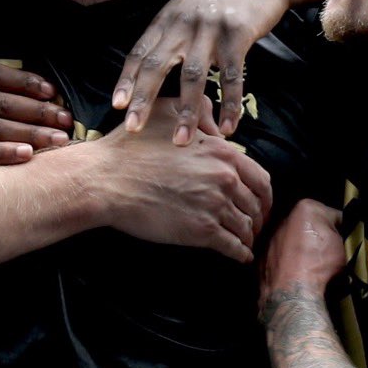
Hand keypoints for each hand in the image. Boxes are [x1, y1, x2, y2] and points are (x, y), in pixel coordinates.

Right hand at [91, 100, 271, 261]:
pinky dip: (241, 254)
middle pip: (256, 204)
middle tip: (253, 224)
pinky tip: (239, 256)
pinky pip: (233, 247)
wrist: (106, 180)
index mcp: (222, 152)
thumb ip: (196, 111)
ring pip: (246, 227)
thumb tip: (216, 125)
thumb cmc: (129, 146)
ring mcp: (214, 206)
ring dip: (248, 236)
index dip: (262, 193)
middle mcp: (224, 178)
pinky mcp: (201, 232)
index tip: (258, 202)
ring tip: (245, 242)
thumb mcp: (164, 111)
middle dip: (258, 217)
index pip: (260, 178)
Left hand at [112, 0, 290, 143]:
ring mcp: (210, 29)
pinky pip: (231, 77)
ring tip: (181, 140)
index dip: (127, 80)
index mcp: (166, 19)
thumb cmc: (219, 4)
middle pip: (157, 65)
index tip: (117, 105)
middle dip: (143, 99)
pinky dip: (229, 105)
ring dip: (186, 112)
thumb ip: (168, 38)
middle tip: (133, 127)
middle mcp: (183, 23)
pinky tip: (227, 128)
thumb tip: (146, 74)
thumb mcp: (186, 12)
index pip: (139, 52)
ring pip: (192, 76)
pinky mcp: (238, 35)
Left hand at [259, 199, 344, 312]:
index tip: (346, 243)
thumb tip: (343, 234)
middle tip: (330, 255)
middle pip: (311, 227)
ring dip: (303, 249)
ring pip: (294, 241)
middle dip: (320, 238)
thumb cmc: (320, 264)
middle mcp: (284, 218)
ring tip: (314, 266)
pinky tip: (299, 273)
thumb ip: (343, 232)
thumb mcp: (344, 244)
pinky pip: (281, 256)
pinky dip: (289, 262)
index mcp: (306, 207)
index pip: (334, 216)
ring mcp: (270, 237)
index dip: (344, 230)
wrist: (293, 291)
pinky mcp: (262, 256)